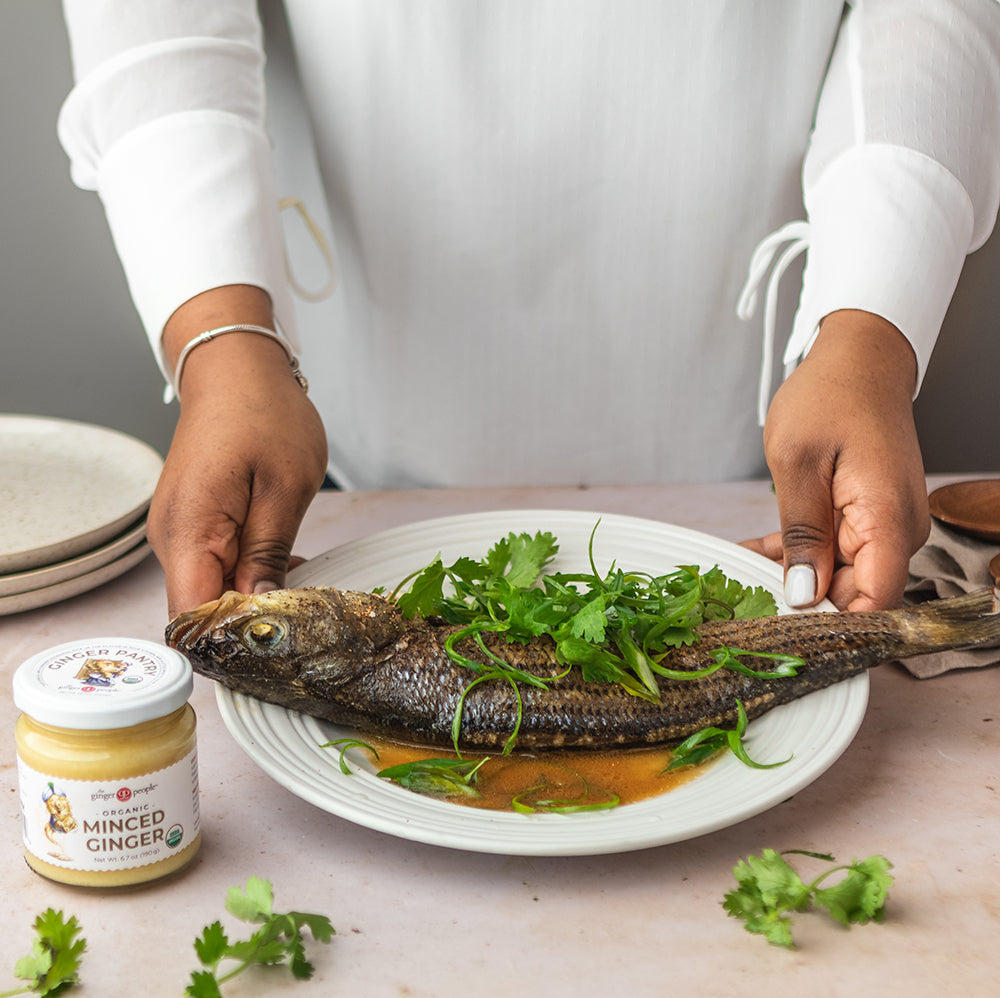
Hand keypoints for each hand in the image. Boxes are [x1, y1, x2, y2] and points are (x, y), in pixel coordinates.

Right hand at [148, 289, 327, 616]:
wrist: (235, 368)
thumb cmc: (264, 414)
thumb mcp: (285, 488)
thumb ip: (268, 553)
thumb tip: (260, 608)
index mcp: (188, 530)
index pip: (193, 616)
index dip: (232, 638)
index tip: (278, 638)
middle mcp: (170, 537)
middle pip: (201, 607)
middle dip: (248, 619)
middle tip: (302, 614)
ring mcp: (178, 529)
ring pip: (210, 587)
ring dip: (251, 593)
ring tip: (298, 581)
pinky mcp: (192, 521)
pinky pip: (215, 563)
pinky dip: (248, 570)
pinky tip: (282, 561)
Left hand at [743, 310, 930, 611]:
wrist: (859, 360)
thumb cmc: (830, 397)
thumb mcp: (798, 463)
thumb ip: (802, 532)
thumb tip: (805, 596)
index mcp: (887, 521)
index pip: (875, 604)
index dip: (832, 626)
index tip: (779, 629)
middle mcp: (896, 532)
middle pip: (854, 595)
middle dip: (800, 603)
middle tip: (740, 602)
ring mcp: (883, 526)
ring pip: (838, 576)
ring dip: (792, 577)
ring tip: (737, 574)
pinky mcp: (867, 519)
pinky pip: (833, 552)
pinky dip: (797, 555)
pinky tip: (754, 553)